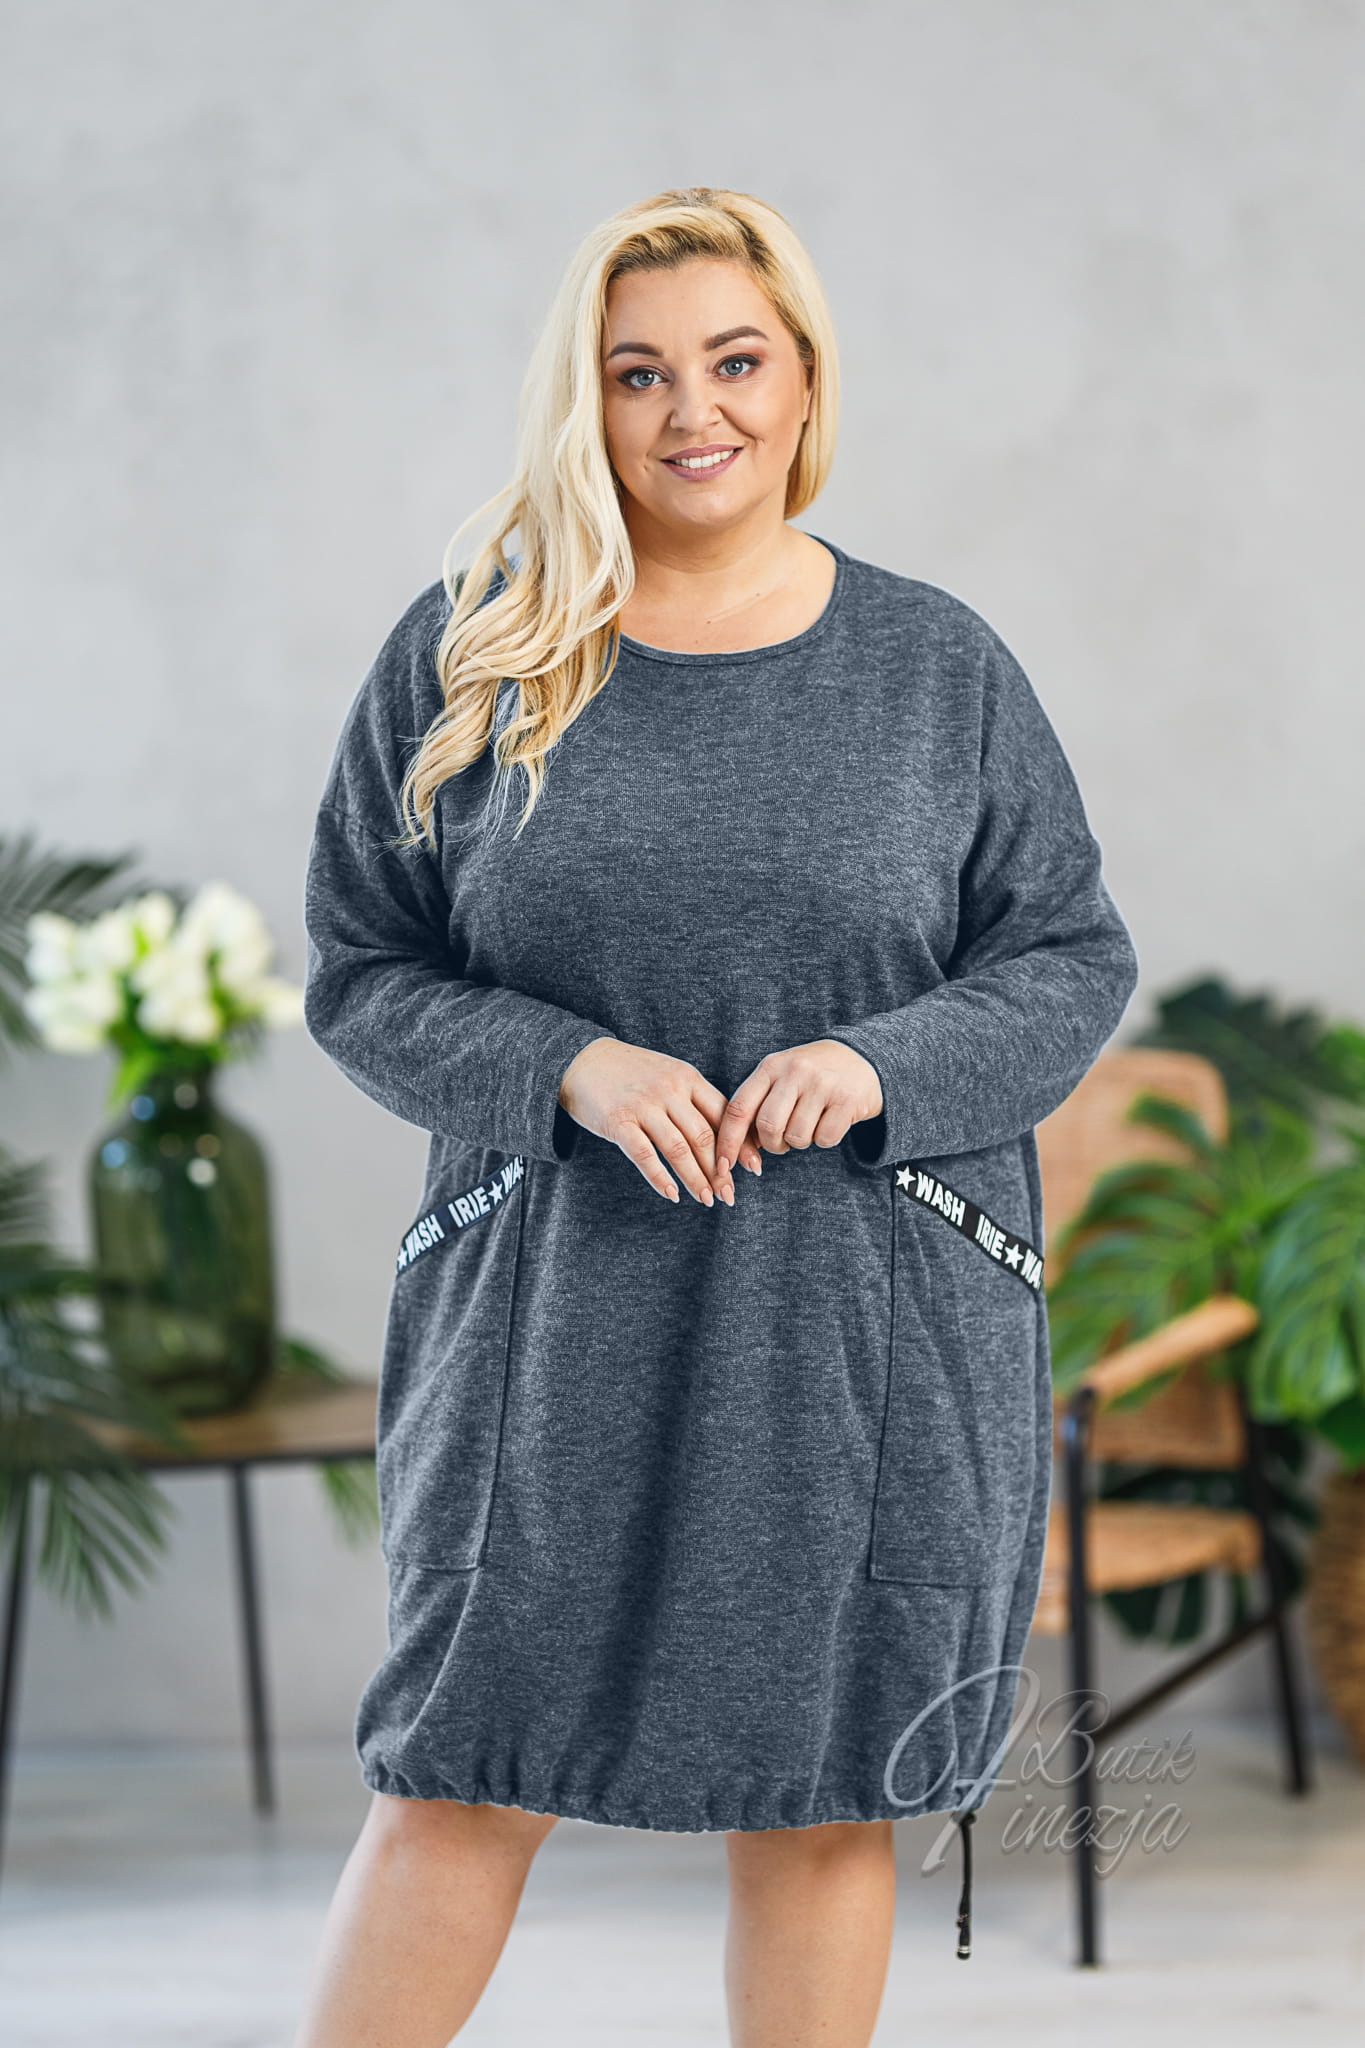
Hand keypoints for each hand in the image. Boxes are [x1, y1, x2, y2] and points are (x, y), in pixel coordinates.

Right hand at [558, 1037, 760, 1206]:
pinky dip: (660, 1179)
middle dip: (720, 1171)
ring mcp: (643, 1105)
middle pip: (704, 1137)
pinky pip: (644, 1155)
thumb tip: (726, 1137)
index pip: (724, 1115)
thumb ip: (694, 1101)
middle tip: (729, 1194)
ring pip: (679, 1150)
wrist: (582, 1060)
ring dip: (696, 1180)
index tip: (753, 1169)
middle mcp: (669, 1090)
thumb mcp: (669, 1075)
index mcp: (687, 1078)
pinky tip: (672, 1194)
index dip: (740, 1145)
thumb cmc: (631, 1074)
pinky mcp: (618, 1121)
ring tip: (707, 1200)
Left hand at [714, 1039, 883, 1170]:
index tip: (722, 1165)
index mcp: (771, 1066)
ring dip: (800, 1142)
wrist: (863, 1056)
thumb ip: (758, 1104)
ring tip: (809, 1125)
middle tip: (783, 1141)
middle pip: (768, 1126)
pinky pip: (824, 1139)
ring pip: (797, 1137)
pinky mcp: (847, 1100)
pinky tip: (829, 1121)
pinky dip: (824, 1139)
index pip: (739, 1108)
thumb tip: (736, 1149)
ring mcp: (822, 1084)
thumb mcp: (781, 1077)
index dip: (728, 1141)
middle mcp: (795, 1071)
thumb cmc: (812, 1075)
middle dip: (773, 1144)